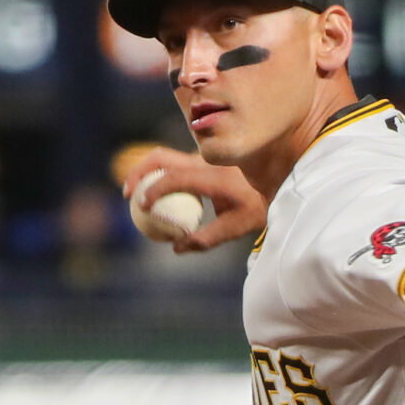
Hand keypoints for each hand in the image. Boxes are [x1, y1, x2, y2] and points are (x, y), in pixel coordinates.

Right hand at [121, 147, 267, 253]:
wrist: (276, 179)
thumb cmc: (257, 206)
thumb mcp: (236, 227)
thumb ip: (206, 238)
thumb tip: (176, 247)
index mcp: (212, 176)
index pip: (175, 178)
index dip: (154, 190)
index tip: (142, 205)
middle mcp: (203, 162)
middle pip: (160, 157)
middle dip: (138, 172)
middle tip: (128, 195)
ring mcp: (200, 158)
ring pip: (163, 157)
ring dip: (143, 171)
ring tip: (133, 194)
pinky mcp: (199, 161)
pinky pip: (171, 166)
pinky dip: (156, 177)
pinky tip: (151, 197)